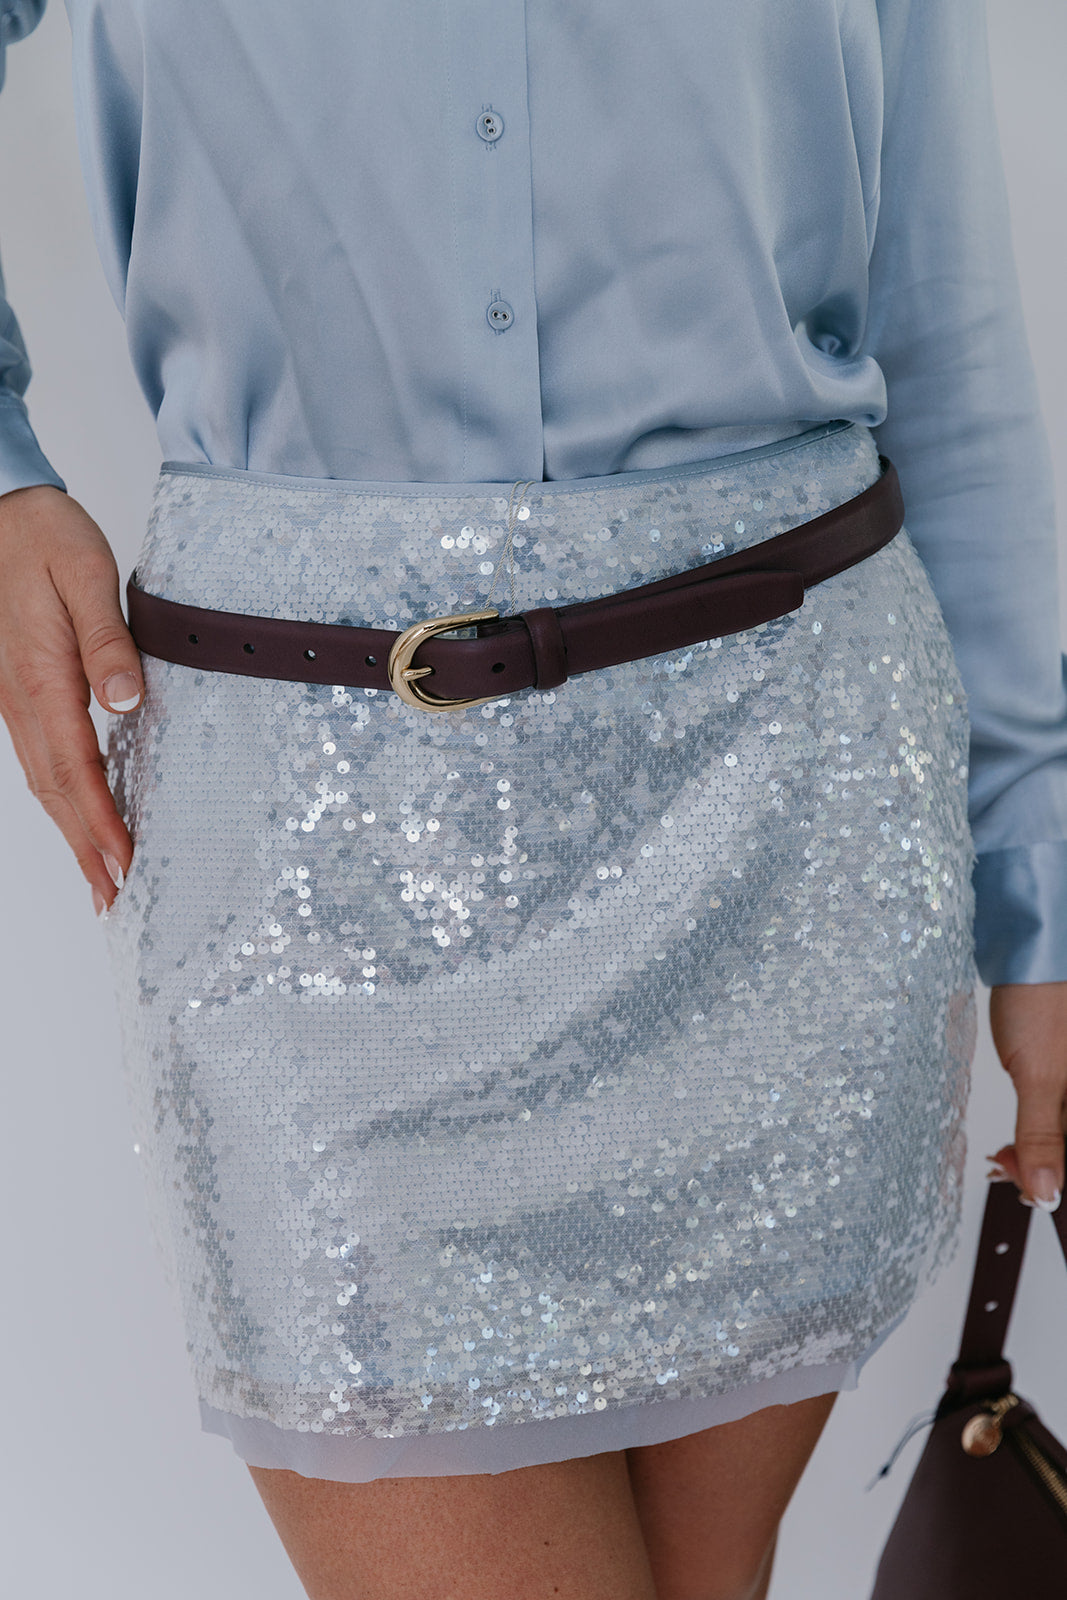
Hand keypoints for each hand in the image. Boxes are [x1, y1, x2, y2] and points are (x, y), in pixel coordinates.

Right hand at [0, 483, 143, 913]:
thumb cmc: (45, 537)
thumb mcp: (87, 575)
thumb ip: (108, 639)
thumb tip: (125, 699)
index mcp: (43, 677)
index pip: (77, 767)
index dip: (100, 821)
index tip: (124, 863)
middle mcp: (22, 699)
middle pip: (56, 790)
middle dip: (85, 849)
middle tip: (112, 900)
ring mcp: (13, 699)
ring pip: (43, 780)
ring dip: (71, 832)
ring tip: (98, 877)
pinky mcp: (17, 691)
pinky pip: (38, 758)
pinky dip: (58, 798)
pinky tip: (76, 813)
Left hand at [986, 981, 1066, 1210]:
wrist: (1031, 949)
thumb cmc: (1042, 998)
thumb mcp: (1040, 1074)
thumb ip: (1044, 1136)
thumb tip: (1048, 1193)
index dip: (1061, 1185)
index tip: (1027, 1192)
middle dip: (1048, 1170)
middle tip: (1007, 1168)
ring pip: (1066, 1134)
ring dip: (1041, 1154)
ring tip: (1007, 1157)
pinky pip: (1061, 1116)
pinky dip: (1041, 1132)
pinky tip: (1018, 1141)